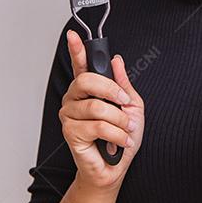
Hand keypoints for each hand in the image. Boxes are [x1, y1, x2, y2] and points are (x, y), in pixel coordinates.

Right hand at [59, 29, 144, 192]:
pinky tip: (120, 141)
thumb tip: (117, 61)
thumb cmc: (122, 138)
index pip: (80, 64)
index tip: (74, 35)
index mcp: (89, 90)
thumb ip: (123, 84)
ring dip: (119, 120)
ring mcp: (70, 115)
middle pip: (87, 81)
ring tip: (125, 130)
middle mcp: (75, 99)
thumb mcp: (131, 106)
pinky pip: (97, 126)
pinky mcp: (70, 133)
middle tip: (124, 103)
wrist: (117, 167)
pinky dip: (116, 134)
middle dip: (112, 91)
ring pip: (96, 107)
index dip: (76, 49)